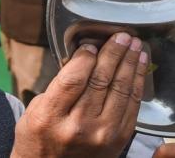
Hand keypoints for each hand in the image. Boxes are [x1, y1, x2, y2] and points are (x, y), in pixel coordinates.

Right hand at [10, 33, 146, 157]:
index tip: (91, 44)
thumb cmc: (40, 138)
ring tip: (134, 44)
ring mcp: (102, 135)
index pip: (74, 78)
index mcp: (51, 117)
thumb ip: (59, 84)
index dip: (86, 56)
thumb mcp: (36, 110)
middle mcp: (78, 127)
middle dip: (114, 52)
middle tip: (121, 35)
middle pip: (101, 80)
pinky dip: (137, 81)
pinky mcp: (119, 139)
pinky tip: (139, 65)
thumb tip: (85, 56)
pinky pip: (132, 104)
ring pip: (121, 89)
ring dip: (130, 62)